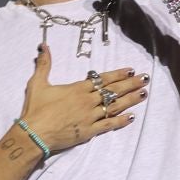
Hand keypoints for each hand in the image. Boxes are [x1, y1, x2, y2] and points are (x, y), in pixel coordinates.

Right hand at [20, 49, 146, 151]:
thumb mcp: (38, 83)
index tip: (131, 71)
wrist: (34, 134)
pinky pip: (109, 125)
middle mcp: (87, 101)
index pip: (102, 79)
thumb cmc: (35, 109)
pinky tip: (132, 117)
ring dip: (130, 100)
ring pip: (114, 106)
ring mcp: (90, 117)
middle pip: (113, 91)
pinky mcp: (89, 131)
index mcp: (78, 89)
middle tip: (145, 79)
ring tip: (143, 94)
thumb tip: (44, 46)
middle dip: (130, 84)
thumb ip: (44, 64)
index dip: (118, 74)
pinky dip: (121, 121)